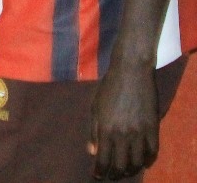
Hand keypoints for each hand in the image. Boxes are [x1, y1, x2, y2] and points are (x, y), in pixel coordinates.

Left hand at [90, 61, 159, 178]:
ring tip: (126, 171)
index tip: (98, 176)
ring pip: (138, 161)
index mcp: (105, 129)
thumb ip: (93, 132)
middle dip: (116, 174)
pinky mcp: (153, 127)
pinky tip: (143, 162)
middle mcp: (123, 134)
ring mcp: (140, 132)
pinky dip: (148, 160)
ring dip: (132, 169)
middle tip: (112, 176)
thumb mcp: (95, 108)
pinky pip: (153, 151)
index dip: (100, 171)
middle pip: (121, 164)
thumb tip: (92, 152)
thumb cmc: (108, 88)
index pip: (103, 159)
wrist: (131, 73)